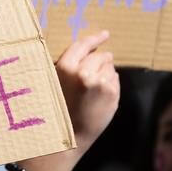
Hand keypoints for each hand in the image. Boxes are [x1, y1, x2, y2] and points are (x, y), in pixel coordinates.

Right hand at [54, 30, 118, 153]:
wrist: (67, 136)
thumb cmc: (58, 110)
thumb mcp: (56, 83)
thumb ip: (71, 67)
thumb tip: (93, 53)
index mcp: (65, 67)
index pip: (83, 45)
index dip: (95, 39)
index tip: (105, 34)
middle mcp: (83, 71)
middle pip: (101, 56)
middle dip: (101, 62)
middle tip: (94, 77)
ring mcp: (99, 82)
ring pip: (110, 68)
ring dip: (106, 74)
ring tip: (94, 91)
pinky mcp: (111, 93)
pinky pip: (115, 80)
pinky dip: (111, 86)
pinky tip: (101, 98)